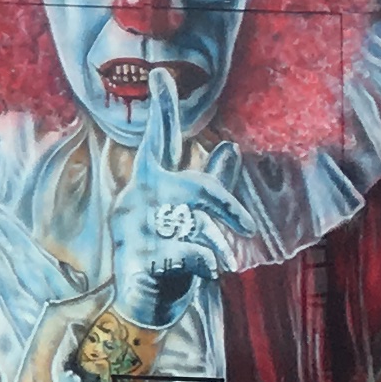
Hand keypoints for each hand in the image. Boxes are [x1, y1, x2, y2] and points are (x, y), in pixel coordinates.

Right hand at [108, 80, 245, 325]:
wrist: (141, 308)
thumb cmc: (169, 259)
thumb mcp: (189, 219)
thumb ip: (209, 184)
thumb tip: (227, 147)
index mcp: (145, 186)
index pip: (157, 142)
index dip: (162, 110)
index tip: (162, 73)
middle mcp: (134, 201)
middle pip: (192, 187)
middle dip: (224, 206)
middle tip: (246, 227)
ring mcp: (134, 230)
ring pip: (197, 223)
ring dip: (218, 245)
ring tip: (222, 262)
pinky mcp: (143, 259)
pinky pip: (194, 252)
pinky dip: (209, 264)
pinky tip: (209, 275)